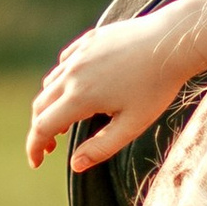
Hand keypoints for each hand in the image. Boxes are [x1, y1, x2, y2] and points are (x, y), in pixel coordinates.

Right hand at [26, 15, 195, 172]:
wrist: (172, 42)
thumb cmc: (156, 86)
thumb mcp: (132, 125)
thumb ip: (101, 147)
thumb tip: (75, 164)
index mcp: (80, 96)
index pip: (43, 127)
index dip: (34, 147)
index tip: (36, 162)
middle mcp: (72, 73)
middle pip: (41, 105)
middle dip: (40, 129)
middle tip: (50, 148)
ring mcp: (79, 54)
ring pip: (50, 83)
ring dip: (50, 105)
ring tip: (64, 122)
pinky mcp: (88, 41)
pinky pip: (64, 63)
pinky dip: (61, 81)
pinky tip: (75, 89)